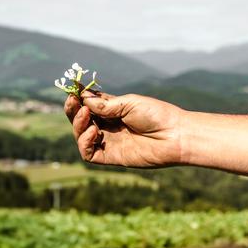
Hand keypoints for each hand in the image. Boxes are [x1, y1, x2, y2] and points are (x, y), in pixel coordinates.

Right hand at [64, 91, 183, 166]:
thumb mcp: (129, 103)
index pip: (88, 104)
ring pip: (81, 135)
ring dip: (78, 125)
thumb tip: (83, 99)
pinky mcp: (110, 157)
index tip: (73, 90)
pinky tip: (94, 132)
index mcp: (113, 110)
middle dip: (74, 110)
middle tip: (73, 102)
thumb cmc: (156, 115)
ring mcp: (108, 141)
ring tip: (86, 116)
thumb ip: (105, 105)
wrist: (174, 135)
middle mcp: (108, 125)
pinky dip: (85, 142)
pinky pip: (88, 153)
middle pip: (81, 119)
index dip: (78, 98)